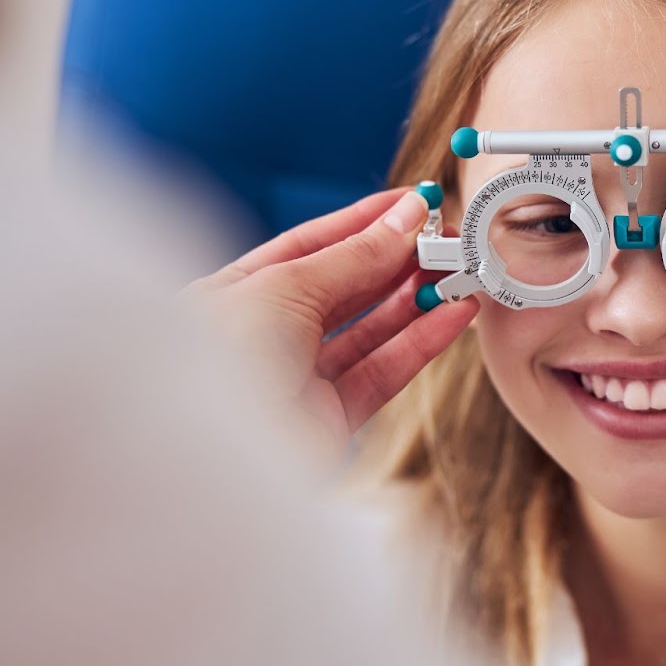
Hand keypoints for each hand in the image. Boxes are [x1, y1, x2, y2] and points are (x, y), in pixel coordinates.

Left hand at [185, 186, 477, 454]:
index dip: (366, 222)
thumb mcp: (283, 288)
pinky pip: (384, 370)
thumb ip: (354, 256)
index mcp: (237, 292)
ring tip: (463, 271)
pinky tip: (455, 313)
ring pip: (372, 329)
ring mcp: (300, 376)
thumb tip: (407, 217)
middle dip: (400, 258)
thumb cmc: (213, 362)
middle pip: (347, 286)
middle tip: (450, 235)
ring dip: (420, 298)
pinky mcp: (330, 419)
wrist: (202, 461)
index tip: (417, 203)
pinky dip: (422, 341)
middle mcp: (268, 332)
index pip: (311, 245)